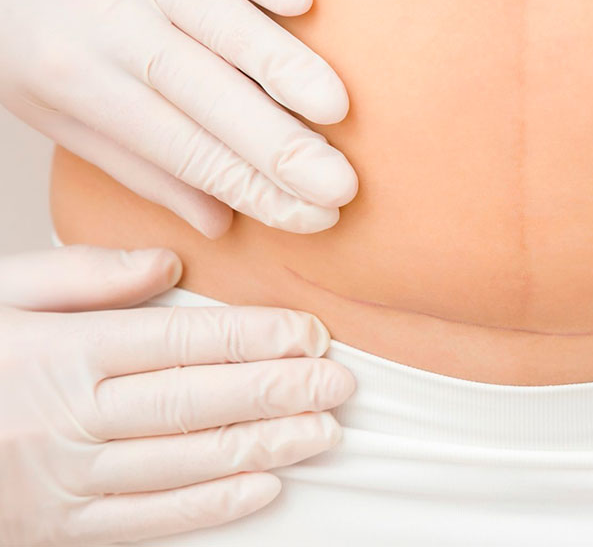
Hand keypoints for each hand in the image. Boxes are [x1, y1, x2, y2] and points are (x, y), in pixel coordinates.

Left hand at [0, 0, 357, 236]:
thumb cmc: (22, 33)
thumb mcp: (53, 110)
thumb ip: (139, 165)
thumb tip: (220, 221)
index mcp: (82, 83)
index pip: (186, 152)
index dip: (253, 189)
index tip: (311, 218)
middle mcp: (111, 26)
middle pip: (208, 95)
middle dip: (280, 146)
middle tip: (339, 186)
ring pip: (220, 23)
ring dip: (281, 65)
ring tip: (334, 109)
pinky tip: (299, 0)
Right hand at [0, 245, 355, 545]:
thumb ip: (82, 275)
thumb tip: (168, 263)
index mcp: (62, 352)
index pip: (181, 342)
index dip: (255, 338)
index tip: (310, 333)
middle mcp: (71, 418)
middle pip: (198, 402)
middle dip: (279, 392)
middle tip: (339, 383)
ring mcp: (68, 480)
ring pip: (187, 462)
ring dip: (265, 448)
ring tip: (323, 431)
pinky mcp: (64, 527)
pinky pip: (152, 519)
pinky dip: (214, 506)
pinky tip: (266, 488)